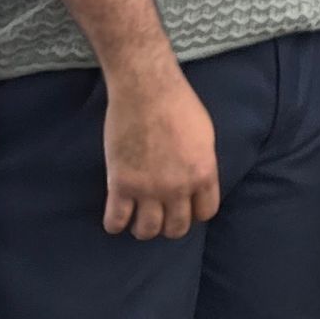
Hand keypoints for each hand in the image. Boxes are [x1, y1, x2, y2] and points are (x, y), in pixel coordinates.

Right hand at [101, 59, 219, 239]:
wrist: (145, 87)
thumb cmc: (177, 102)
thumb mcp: (204, 134)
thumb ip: (202, 163)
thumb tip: (198, 182)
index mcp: (203, 173)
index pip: (205, 213)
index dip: (193, 212)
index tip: (183, 205)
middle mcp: (178, 188)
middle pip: (176, 228)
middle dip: (169, 224)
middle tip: (160, 213)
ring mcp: (149, 189)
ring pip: (147, 230)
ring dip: (143, 227)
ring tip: (137, 216)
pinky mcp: (121, 184)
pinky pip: (116, 222)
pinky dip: (115, 223)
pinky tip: (116, 214)